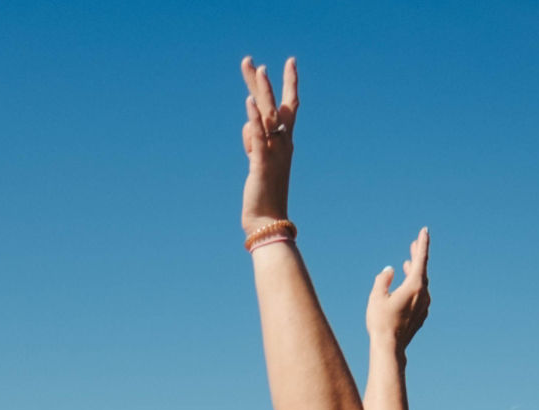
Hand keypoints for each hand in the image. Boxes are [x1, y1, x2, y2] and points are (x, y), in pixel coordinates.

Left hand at [240, 55, 298, 234]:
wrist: (267, 220)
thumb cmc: (264, 194)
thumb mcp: (259, 162)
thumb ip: (256, 143)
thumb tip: (250, 128)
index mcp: (284, 142)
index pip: (289, 107)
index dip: (289, 84)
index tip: (289, 62)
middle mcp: (283, 143)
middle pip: (273, 105)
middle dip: (263, 82)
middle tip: (253, 61)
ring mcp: (274, 151)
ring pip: (268, 115)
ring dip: (262, 91)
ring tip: (256, 68)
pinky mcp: (262, 163)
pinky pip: (258, 136)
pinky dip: (254, 119)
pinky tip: (248, 103)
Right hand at [366, 228, 430, 354]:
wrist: (390, 348)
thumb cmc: (381, 322)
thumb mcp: (376, 297)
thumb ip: (383, 280)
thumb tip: (389, 270)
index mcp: (415, 285)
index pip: (420, 259)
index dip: (422, 243)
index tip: (425, 231)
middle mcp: (423, 294)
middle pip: (422, 270)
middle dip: (417, 256)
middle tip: (415, 244)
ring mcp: (424, 306)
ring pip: (421, 284)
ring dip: (414, 273)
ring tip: (407, 266)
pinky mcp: (421, 316)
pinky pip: (419, 297)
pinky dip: (413, 288)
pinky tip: (406, 290)